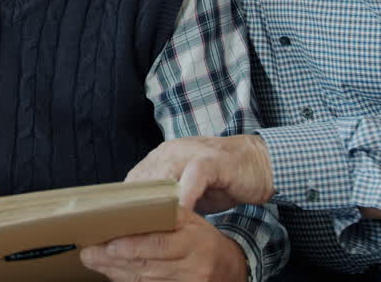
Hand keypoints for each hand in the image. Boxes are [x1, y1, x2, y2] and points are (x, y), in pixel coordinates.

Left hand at [80, 207, 247, 281]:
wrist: (228, 267)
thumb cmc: (203, 239)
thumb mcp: (192, 220)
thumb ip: (167, 214)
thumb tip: (131, 208)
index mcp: (194, 242)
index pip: (159, 245)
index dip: (132, 246)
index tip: (109, 244)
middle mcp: (191, 266)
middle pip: (147, 265)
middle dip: (113, 260)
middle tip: (89, 254)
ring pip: (145, 279)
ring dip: (115, 272)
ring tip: (94, 262)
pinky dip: (128, 280)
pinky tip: (111, 273)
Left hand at [127, 135, 273, 213]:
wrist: (260, 163)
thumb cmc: (222, 179)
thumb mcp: (188, 189)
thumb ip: (167, 198)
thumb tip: (141, 219)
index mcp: (163, 156)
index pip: (135, 178)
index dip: (126, 202)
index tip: (120, 224)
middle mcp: (173, 150)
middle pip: (145, 177)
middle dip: (136, 205)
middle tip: (131, 230)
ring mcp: (192, 152)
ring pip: (165, 175)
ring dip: (156, 201)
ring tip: (148, 227)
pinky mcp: (214, 160)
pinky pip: (195, 174)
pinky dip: (186, 192)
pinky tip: (181, 211)